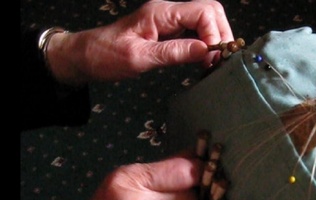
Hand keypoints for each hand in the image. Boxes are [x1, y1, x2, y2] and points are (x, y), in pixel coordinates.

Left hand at [47, 0, 233, 84]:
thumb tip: (207, 50)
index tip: (214, 57)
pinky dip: (205, 45)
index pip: (203, 12)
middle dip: (221, 34)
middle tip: (219, 61)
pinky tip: (204, 61)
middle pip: (210, 12)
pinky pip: (195, 32)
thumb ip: (174, 52)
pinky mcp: (169, 32)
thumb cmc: (106, 56)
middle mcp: (168, 12)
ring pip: (206, 21)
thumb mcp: (139, 58)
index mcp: (161, 13)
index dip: (214, 33)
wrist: (86, 56)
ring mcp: (169, 21)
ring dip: (215, 40)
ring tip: (214, 63)